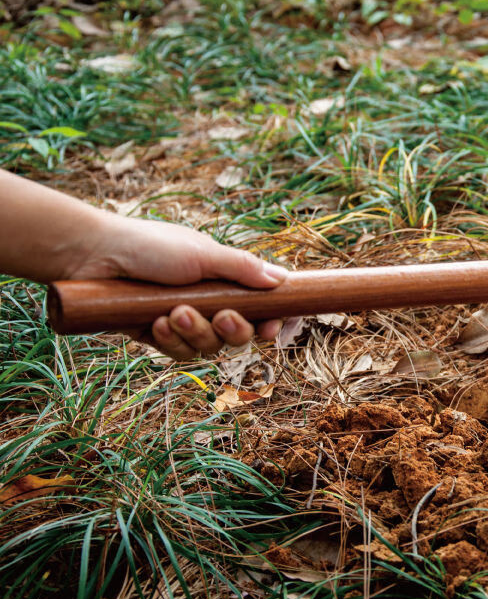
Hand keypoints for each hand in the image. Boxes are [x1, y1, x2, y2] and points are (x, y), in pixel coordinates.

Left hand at [66, 214, 287, 359]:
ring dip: (196, 332)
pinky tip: (155, 323)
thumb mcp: (203, 253)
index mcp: (223, 279)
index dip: (271, 321)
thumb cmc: (149, 245)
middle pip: (239, 334)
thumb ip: (243, 268)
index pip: (260, 306)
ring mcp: (183, 320)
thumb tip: (282, 280)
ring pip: (208, 347)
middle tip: (221, 316)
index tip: (272, 329)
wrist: (93, 256)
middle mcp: (207, 301)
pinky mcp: (157, 335)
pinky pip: (178, 353)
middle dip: (233, 330)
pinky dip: (170, 340)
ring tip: (174, 312)